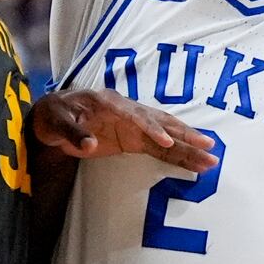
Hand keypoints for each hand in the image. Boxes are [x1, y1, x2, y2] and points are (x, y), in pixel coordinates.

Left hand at [31, 88, 218, 170]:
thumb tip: (90, 144)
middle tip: (208, 146)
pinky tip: (194, 161)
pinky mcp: (134, 139)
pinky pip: (160, 147)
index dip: (151, 128)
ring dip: (188, 145)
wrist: (52, 116)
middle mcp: (128, 111)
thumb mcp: (56, 123)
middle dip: (184, 135)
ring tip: (211, 156)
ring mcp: (134, 125)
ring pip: (167, 134)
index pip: (135, 116)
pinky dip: (177, 153)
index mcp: (109, 103)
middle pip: (161, 122)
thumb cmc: (53, 115)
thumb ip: (73, 134)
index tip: (165, 141)